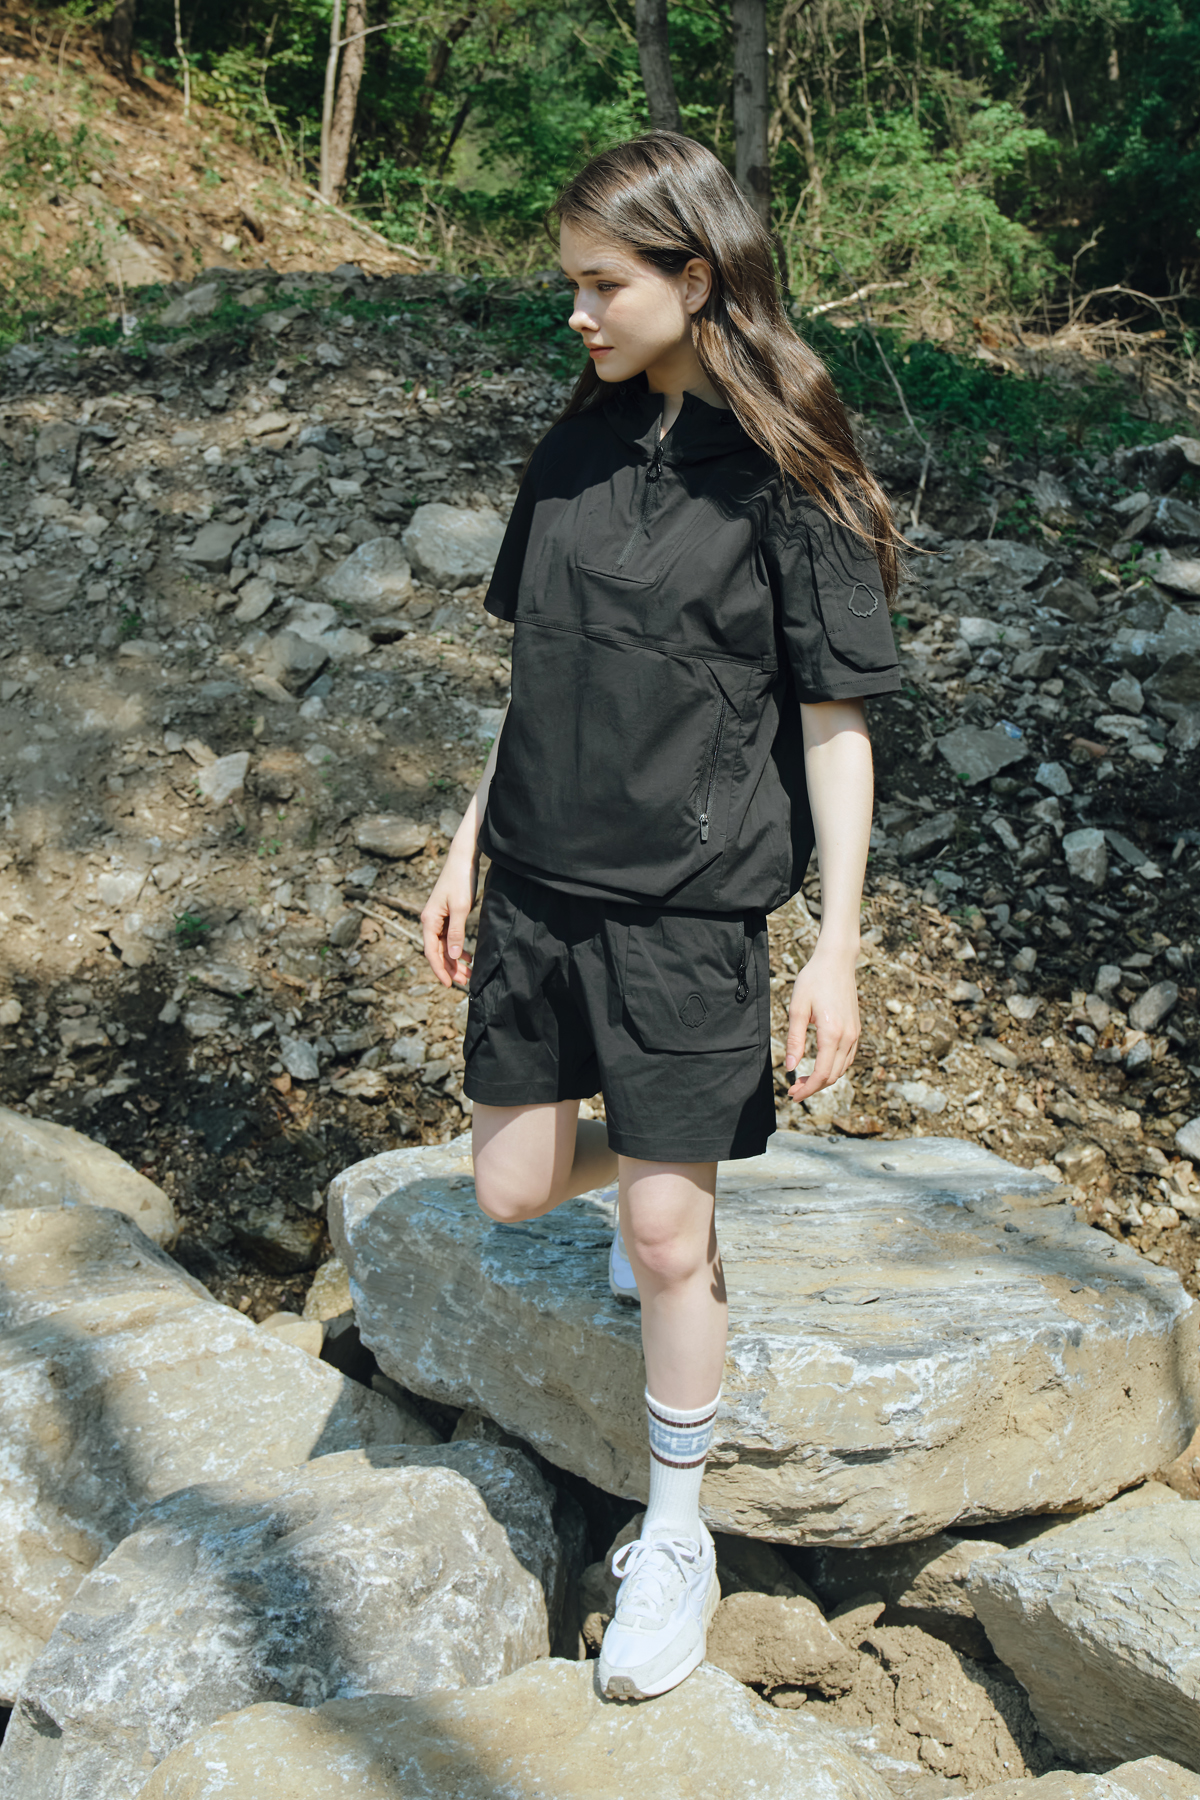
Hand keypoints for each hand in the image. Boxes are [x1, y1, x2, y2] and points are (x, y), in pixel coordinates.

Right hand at [421, 850, 477, 987]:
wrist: (462, 859)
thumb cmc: (460, 881)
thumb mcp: (460, 908)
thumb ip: (456, 933)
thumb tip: (454, 956)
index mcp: (429, 921)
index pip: (431, 952)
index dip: (440, 970)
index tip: (448, 985)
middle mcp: (430, 921)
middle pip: (438, 952)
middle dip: (450, 968)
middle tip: (465, 982)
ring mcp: (437, 919)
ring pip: (444, 947)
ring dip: (455, 961)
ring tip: (468, 973)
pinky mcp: (446, 915)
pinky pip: (449, 938)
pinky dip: (457, 949)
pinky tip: (468, 956)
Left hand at [784, 943, 860, 1100]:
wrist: (836, 961)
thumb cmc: (813, 981)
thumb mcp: (797, 1009)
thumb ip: (794, 1040)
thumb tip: (789, 1067)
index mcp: (832, 1034)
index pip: (822, 1074)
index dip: (807, 1089)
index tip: (792, 1095)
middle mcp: (848, 1037)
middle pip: (833, 1076)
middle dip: (813, 1088)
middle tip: (793, 1090)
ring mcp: (855, 1034)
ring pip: (842, 1069)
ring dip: (824, 1079)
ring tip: (803, 1080)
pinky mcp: (856, 1029)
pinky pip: (847, 1057)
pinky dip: (834, 1067)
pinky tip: (819, 1065)